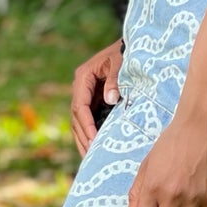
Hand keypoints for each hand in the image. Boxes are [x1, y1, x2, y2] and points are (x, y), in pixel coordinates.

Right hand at [71, 39, 123, 156]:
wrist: (130, 47)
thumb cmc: (126, 53)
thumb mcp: (121, 62)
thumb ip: (115, 79)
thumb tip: (109, 99)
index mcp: (83, 77)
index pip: (80, 106)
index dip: (86, 124)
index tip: (93, 139)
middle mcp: (80, 87)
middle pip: (77, 117)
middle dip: (83, 137)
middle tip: (91, 156)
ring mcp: (86, 95)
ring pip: (79, 121)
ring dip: (84, 139)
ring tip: (90, 158)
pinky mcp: (94, 101)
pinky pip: (88, 120)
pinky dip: (90, 134)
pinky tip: (95, 148)